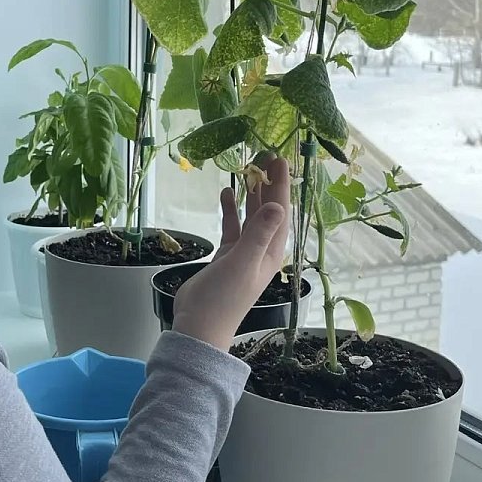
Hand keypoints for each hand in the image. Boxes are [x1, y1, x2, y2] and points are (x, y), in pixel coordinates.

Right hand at [172, 155, 291, 350]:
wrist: (201, 326)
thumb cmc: (224, 297)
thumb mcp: (243, 262)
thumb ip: (259, 233)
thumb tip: (277, 204)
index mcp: (270, 252)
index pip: (280, 212)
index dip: (281, 186)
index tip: (280, 161)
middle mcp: (261, 249)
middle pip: (268, 211)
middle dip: (268, 184)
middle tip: (265, 156)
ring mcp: (244, 252)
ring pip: (250, 216)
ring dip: (250, 194)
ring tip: (247, 169)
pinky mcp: (226, 255)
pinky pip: (232, 227)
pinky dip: (230, 210)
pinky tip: (225, 193)